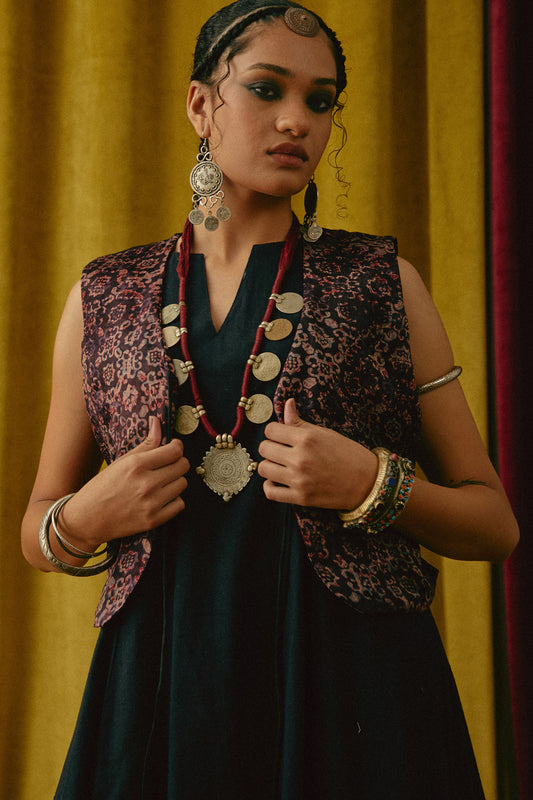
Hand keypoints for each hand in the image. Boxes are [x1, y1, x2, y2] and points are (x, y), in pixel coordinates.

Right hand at [60, 417, 189, 548]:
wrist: (87, 520)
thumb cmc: (102, 488)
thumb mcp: (121, 461)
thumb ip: (145, 443)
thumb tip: (157, 422)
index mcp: (136, 465)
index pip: (175, 450)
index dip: (176, 446)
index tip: (172, 447)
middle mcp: (146, 483)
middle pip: (182, 466)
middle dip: (177, 462)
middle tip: (166, 465)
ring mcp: (151, 503)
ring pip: (182, 484)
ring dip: (175, 481)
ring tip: (161, 482)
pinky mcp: (154, 520)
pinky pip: (180, 504)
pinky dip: (173, 500)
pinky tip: (161, 498)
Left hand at [257, 399, 377, 508]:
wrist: (367, 482)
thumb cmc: (348, 454)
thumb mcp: (326, 433)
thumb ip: (301, 422)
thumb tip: (287, 404)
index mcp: (306, 438)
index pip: (270, 430)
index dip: (274, 431)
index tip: (282, 435)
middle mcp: (300, 458)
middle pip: (264, 448)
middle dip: (270, 447)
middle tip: (281, 450)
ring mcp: (299, 480)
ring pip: (263, 469)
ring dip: (269, 465)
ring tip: (280, 465)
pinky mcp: (300, 498)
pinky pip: (270, 492)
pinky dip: (270, 486)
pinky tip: (278, 481)